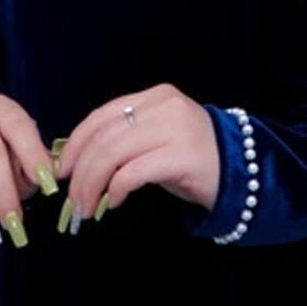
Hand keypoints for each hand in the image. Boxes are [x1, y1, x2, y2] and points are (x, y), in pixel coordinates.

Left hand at [54, 83, 218, 221]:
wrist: (243, 173)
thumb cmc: (194, 159)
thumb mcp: (157, 139)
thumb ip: (125, 140)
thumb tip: (79, 161)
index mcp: (155, 97)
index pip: (102, 115)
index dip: (76, 143)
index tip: (63, 170)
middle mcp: (164, 107)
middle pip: (104, 137)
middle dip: (81, 172)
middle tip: (73, 201)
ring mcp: (174, 129)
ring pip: (113, 154)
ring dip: (92, 185)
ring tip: (87, 207)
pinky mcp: (181, 157)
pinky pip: (134, 172)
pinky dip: (116, 189)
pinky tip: (114, 202)